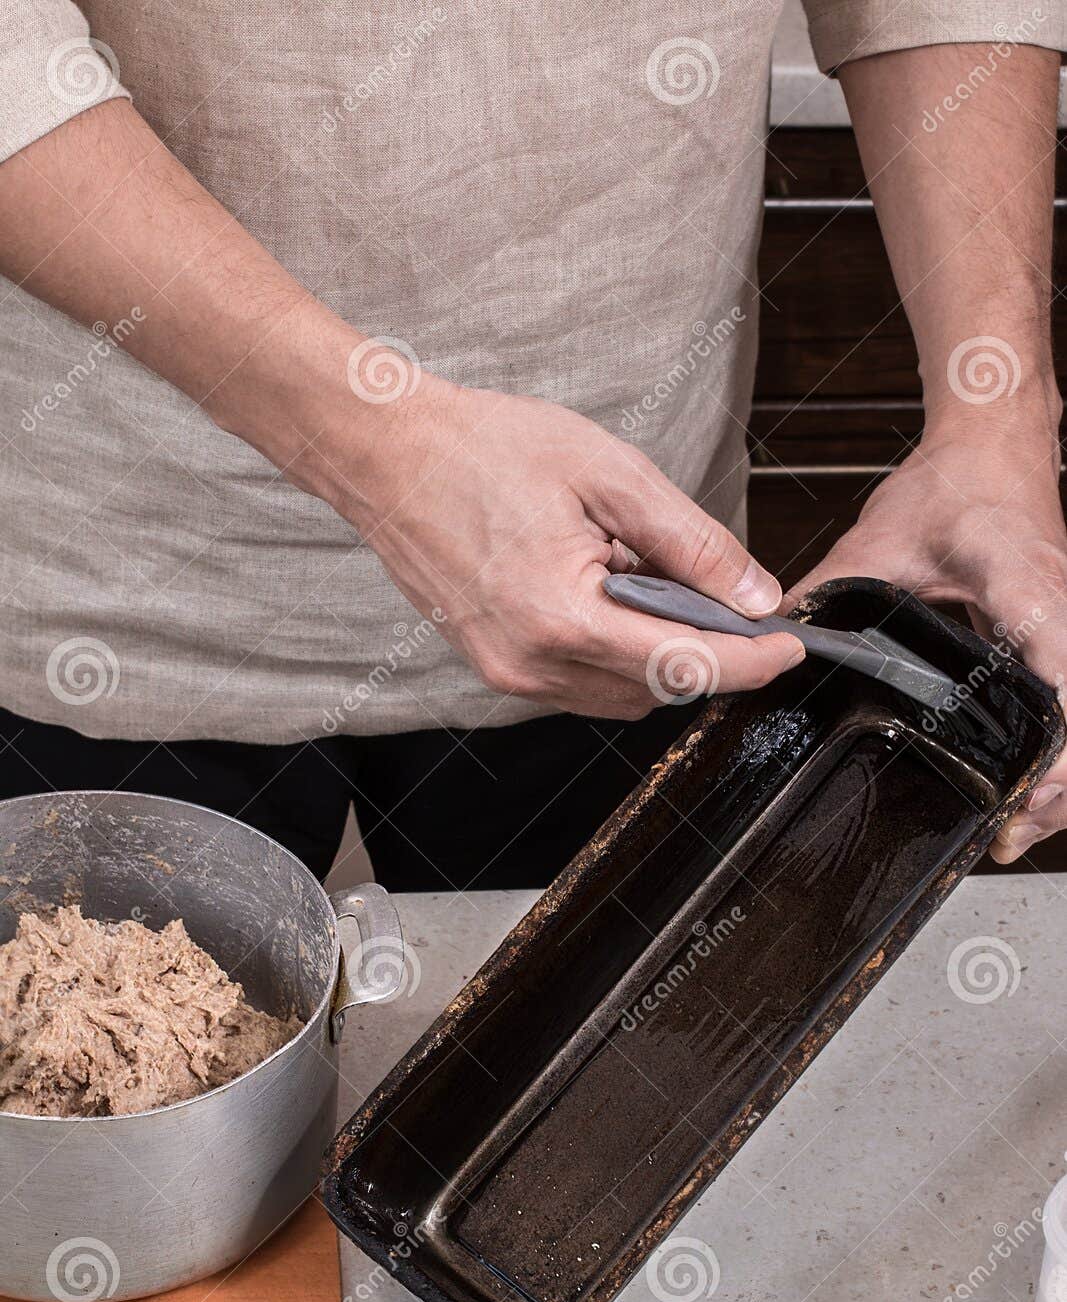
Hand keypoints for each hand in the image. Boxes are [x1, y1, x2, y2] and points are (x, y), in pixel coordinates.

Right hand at [299, 363, 804, 718]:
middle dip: (704, 649)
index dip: (751, 662)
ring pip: (623, 694)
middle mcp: (532, 664)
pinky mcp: (498, 669)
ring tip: (633, 569)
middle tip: (711, 583)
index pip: (684, 667)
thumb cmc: (483, 449)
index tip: (793, 647)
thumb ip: (691, 542)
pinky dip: (615, 649)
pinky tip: (600, 587)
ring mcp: (509, 674)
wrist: (386, 455)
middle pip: (659, 689)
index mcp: (561, 617)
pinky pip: (583, 682)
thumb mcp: (609, 474)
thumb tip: (755, 595)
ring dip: (656, 650)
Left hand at [787, 430, 1066, 861]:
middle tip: (1011, 835)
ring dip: (1064, 775)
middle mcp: (1065, 609)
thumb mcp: (881, 538)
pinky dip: (1061, 747)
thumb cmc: (956, 480)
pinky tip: (1030, 783)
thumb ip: (829, 592)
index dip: (1057, 741)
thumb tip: (779, 640)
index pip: (1064, 669)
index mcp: (1026, 585)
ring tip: (1019, 827)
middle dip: (1059, 784)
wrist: (998, 440)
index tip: (1030, 787)